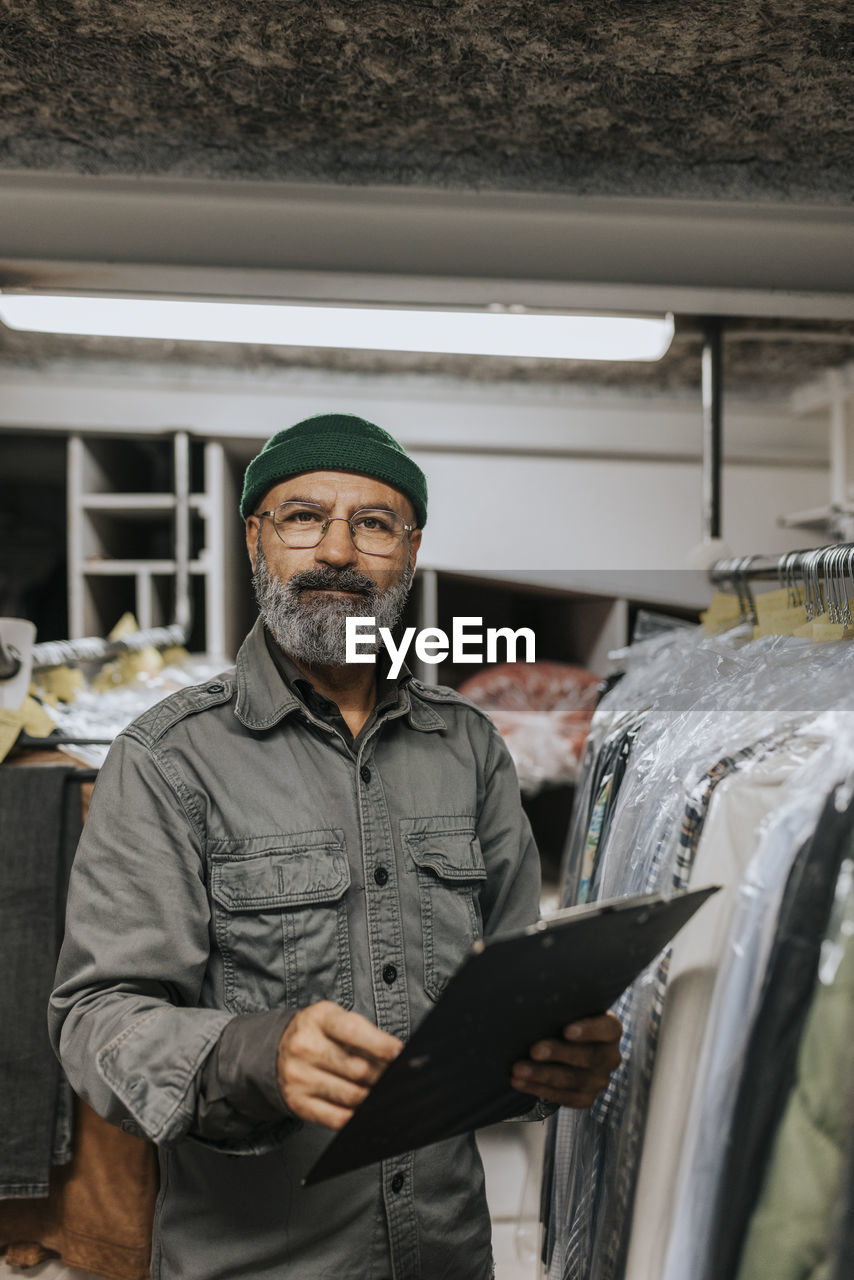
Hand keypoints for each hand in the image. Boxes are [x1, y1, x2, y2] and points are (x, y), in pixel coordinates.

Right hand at [277, 1001, 402, 1129]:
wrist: (277, 1050)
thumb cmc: (318, 1033)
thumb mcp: (336, 1019)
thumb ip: (365, 1034)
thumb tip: (397, 1056)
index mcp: (318, 1019)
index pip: (353, 1031)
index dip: (381, 1044)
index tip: (400, 1053)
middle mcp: (304, 1047)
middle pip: (357, 1068)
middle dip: (383, 1075)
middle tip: (396, 1076)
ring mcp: (299, 1077)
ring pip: (351, 1095)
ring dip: (373, 1096)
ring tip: (381, 1090)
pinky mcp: (298, 1103)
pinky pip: (337, 1118)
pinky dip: (357, 1116)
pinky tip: (365, 1108)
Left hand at [510, 1012, 622, 1108]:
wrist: (564, 1046)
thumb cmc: (562, 1017)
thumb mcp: (568, 1007)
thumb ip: (560, 1004)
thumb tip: (533, 996)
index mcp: (610, 1029)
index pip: (608, 1028)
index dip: (589, 1030)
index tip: (566, 1030)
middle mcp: (610, 1056)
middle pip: (588, 1057)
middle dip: (558, 1054)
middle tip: (534, 1050)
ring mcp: (600, 1080)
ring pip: (573, 1080)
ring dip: (542, 1075)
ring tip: (518, 1070)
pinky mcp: (586, 1098)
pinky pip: (563, 1097)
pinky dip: (538, 1089)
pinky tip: (519, 1082)